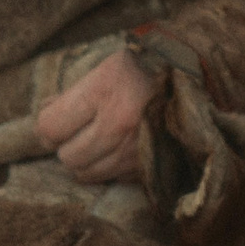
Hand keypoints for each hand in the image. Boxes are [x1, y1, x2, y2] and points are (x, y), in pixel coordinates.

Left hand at [36, 49, 156, 183]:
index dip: (47, 128)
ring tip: (98, 142)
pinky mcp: (149, 163)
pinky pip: (112, 178)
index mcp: (104, 91)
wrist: (198, 79)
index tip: (55, 122)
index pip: (50, 128)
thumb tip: (46, 111)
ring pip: (86, 173)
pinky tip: (118, 150)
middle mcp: (119, 123)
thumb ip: (74, 93)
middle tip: (80, 132)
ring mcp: (136, 147)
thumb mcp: (107, 68)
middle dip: (68, 146)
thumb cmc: (147, 69)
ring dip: (87, 161)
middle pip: (68, 156)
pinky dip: (110, 168)